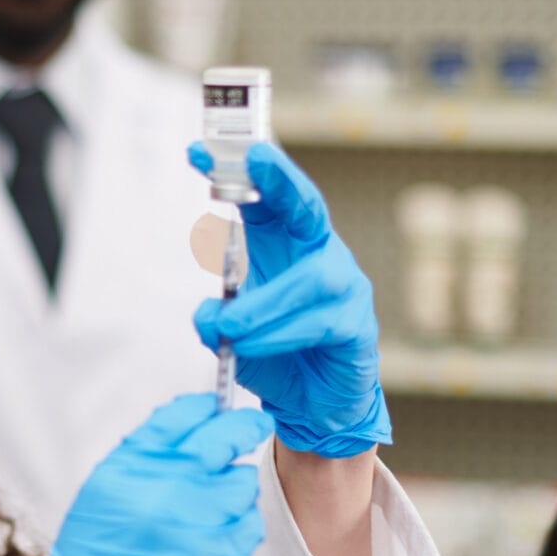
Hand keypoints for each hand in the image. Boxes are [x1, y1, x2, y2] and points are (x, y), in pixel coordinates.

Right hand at [11, 394, 272, 555]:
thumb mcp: (102, 499)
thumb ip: (143, 462)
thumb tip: (188, 432)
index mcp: (126, 468)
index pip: (180, 415)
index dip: (206, 406)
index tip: (217, 407)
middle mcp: (162, 487)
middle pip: (223, 436)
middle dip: (243, 428)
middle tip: (254, 426)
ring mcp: (195, 521)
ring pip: (243, 483)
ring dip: (235, 492)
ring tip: (213, 514)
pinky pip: (250, 523)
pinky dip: (241, 527)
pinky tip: (218, 540)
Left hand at [189, 140, 390, 459]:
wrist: (311, 404)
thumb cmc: (274, 353)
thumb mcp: (230, 335)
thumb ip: (214, 320)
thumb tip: (208, 314)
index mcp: (284, 243)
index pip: (264, 196)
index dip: (237, 170)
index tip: (198, 150)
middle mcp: (319, 252)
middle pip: (306, 204)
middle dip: (280, 176)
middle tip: (253, 156)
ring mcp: (345, 285)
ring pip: (308, 279)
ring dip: (261, 304)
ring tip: (229, 328)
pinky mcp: (358, 324)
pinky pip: (319, 321)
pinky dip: (279, 334)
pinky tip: (251, 345)